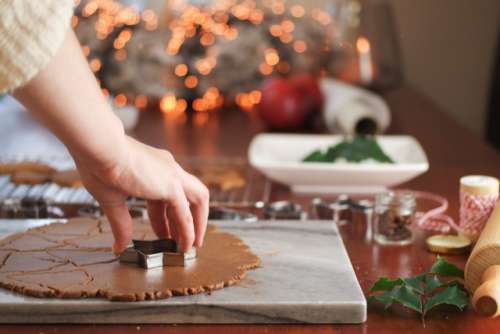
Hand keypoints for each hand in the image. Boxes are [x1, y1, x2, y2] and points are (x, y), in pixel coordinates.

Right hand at [75, 136, 208, 253]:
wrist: (99, 148)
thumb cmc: (98, 165)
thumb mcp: (112, 198)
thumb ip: (120, 223)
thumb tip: (119, 246)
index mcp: (153, 168)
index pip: (167, 196)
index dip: (166, 218)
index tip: (164, 234)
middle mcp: (167, 169)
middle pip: (189, 196)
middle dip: (188, 219)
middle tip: (183, 241)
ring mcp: (172, 175)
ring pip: (198, 199)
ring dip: (197, 223)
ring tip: (191, 245)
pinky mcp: (172, 185)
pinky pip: (186, 212)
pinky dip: (188, 229)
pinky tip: (185, 244)